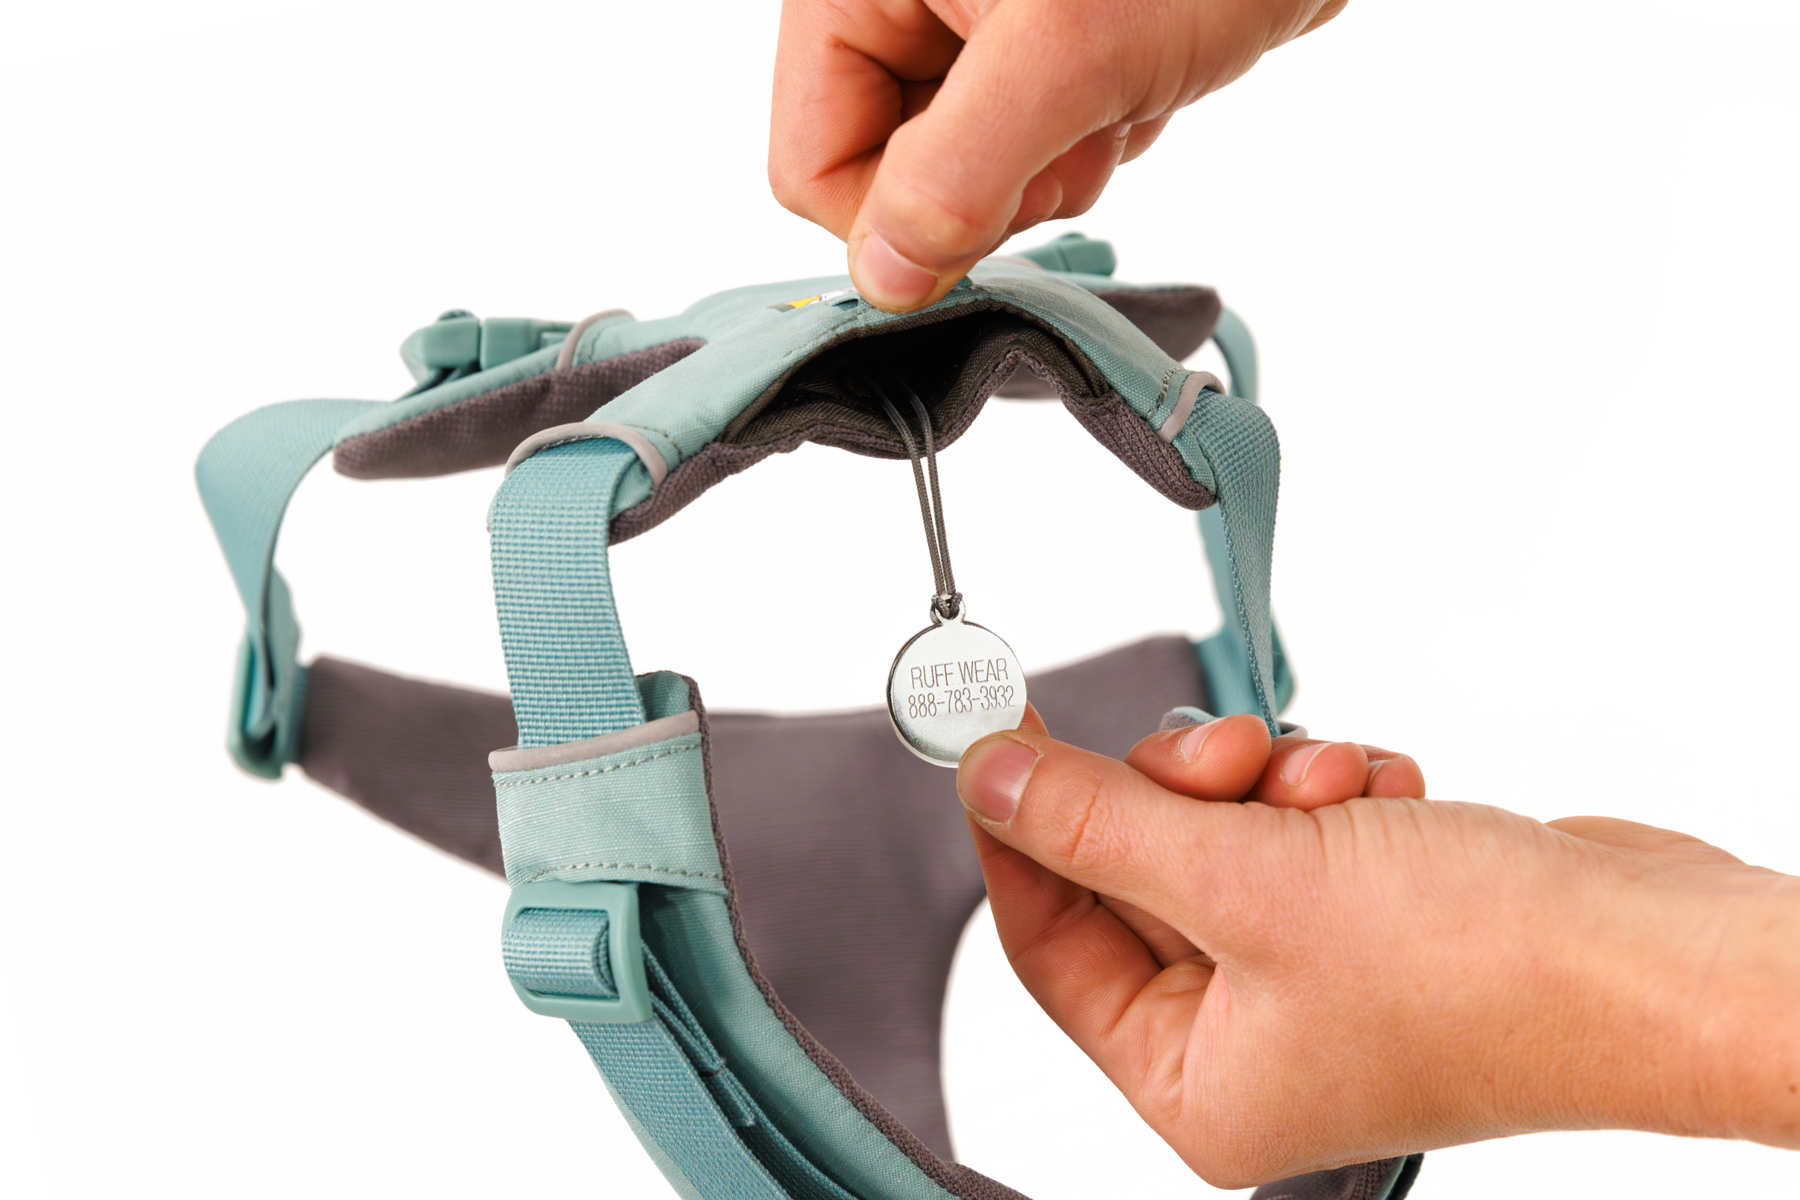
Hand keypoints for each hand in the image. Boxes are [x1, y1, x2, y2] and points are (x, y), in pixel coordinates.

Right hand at [768, 0, 1347, 310]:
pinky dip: (1088, 138)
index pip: (812, 162)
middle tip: (1074, 130)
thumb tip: (884, 275)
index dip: (898, 218)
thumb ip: (957, 173)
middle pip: (890, 170)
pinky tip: (1137, 87)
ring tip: (1114, 98)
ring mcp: (971, 22)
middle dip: (991, 186)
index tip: (993, 206)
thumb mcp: (1069, 56)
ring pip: (966, 170)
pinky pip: (1029, 142)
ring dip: (1050, 167)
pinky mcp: (1041, 40)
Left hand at [956, 721, 1799, 1186]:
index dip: (1020, 828)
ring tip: (1329, 786)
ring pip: (1220, 833)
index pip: (1049, 940)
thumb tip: (994, 782)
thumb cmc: (1490, 977)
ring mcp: (1312, 973)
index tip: (1000, 735)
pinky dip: (1329, 793)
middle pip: (1139, 873)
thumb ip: (1100, 826)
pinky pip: (1296, 827)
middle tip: (1218, 758)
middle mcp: (1248, 1037)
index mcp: (1197, 1079)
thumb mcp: (1249, 884)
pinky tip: (1387, 797)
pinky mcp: (1368, 914)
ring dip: (1265, 784)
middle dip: (1179, 794)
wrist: (1658, 956)